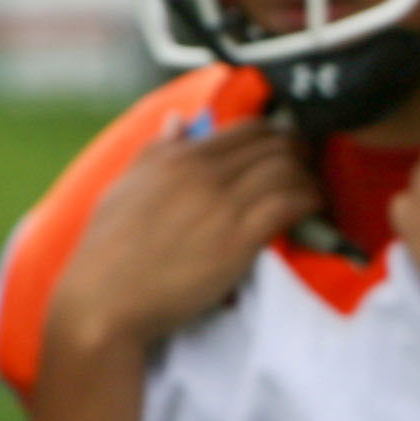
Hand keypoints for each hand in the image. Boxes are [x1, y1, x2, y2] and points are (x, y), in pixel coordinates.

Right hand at [46, 118, 316, 361]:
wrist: (106, 300)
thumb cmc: (108, 251)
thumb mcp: (124, 188)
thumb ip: (155, 152)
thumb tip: (178, 120)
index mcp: (177, 158)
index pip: (246, 129)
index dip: (277, 135)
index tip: (289, 148)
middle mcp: (203, 173)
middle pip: (274, 146)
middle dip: (300, 153)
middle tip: (310, 168)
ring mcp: (224, 203)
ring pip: (288, 170)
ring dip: (309, 178)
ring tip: (314, 191)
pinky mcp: (240, 237)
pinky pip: (290, 203)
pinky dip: (310, 201)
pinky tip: (314, 209)